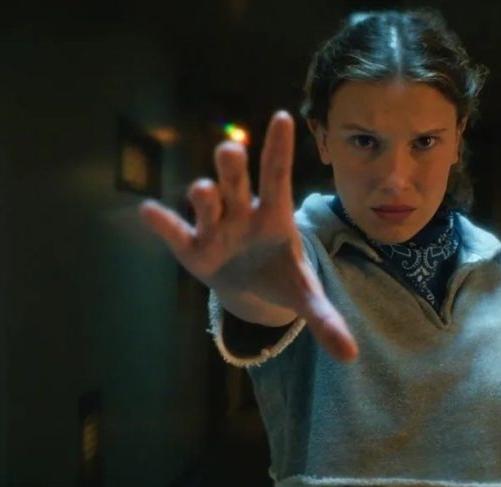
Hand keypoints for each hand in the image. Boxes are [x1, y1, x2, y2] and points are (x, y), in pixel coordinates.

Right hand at [139, 111, 357, 361]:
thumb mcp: (305, 297)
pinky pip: (174, 231)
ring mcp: (214, 226)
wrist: (250, 289)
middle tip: (230, 148)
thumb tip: (352, 356)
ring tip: (204, 192)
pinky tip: (149, 213)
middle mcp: (242, 211)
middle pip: (237, 180)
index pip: (278, 174)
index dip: (279, 148)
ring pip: (206, 200)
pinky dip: (162, 223)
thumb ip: (326, 320)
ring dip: (204, 194)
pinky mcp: (191, 247)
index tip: (283, 116)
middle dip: (232, 165)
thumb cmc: (281, 277)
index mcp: (275, 214)